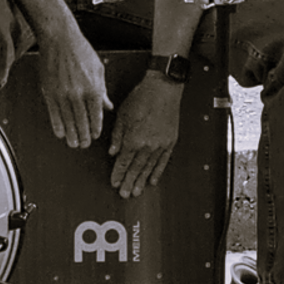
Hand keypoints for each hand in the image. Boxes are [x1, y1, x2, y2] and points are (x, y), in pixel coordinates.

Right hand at [38, 32, 110, 150]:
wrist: (60, 39)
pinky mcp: (49, 91)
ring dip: (71, 134)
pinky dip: (57, 125)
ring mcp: (62, 94)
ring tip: (73, 143)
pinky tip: (60, 133)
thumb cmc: (81, 51)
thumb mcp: (98, 70)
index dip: (95, 128)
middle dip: (84, 136)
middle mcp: (78, 94)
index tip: (94, 135)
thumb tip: (108, 106)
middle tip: (84, 144)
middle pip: (82, 122)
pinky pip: (53, 113)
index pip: (96, 116)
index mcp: (93, 88)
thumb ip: (102, 90)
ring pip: (68, 121)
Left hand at [108, 77, 183, 197]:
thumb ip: (117, 137)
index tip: (114, 183)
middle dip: (129, 182)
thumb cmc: (140, 99)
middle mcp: (147, 145)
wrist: (163, 89)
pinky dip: (158, 171)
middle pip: (136, 168)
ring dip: (142, 181)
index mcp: (133, 139)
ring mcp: (160, 145)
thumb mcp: (122, 116)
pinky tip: (153, 180)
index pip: (123, 162)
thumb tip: (113, 153)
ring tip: (137, 192)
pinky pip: (163, 161)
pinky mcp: (170, 142)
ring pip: (149, 168)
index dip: (118, 174)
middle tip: (125, 194)